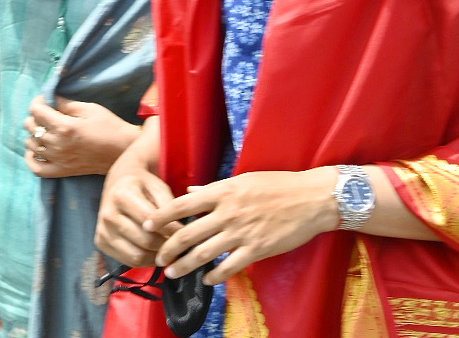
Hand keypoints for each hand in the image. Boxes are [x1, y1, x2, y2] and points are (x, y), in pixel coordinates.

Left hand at [23, 95, 139, 177]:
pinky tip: (33, 150)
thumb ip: (67, 104)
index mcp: (63, 127)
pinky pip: (36, 168)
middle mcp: (56, 144)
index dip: (38, 101)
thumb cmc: (109, 126)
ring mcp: (57, 159)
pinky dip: (30, 158)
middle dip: (35, 116)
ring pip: (30, 145)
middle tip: (46, 111)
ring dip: (33, 133)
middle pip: (31, 127)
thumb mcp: (90, 109)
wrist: (121, 150)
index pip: (37, 111)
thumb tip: (51, 98)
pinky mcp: (60, 171)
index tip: (44, 98)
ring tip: (43, 128)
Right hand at [95, 143, 178, 267]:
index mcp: (121, 195)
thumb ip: (168, 206)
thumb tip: (180, 231)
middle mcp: (108, 214)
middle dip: (165, 245)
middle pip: (144, 241)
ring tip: (168, 250)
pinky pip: (127, 261)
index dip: (169, 229)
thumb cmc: (142, 184)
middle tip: (178, 245)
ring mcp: (103, 230)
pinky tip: (155, 253)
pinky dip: (144, 261)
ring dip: (155, 256)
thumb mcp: (158, 186)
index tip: (183, 233)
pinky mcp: (101, 243)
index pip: (149, 220)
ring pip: (135, 255)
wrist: (118, 182)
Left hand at [150, 168, 338, 284]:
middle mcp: (228, 211)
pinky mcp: (256, 250)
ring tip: (173, 273)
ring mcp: (241, 232)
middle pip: (187, 233)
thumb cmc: (278, 185)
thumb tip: (190, 191)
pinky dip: (213, 277)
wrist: (311, 198)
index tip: (147, 225)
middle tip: (158, 258)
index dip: (162, 216)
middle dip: (168, 249)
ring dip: (183, 266)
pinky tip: (206, 280)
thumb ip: (214, 189)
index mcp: (224, 190)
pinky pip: (227, 268)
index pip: (183, 204)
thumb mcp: (244, 179)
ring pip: (202, 254)